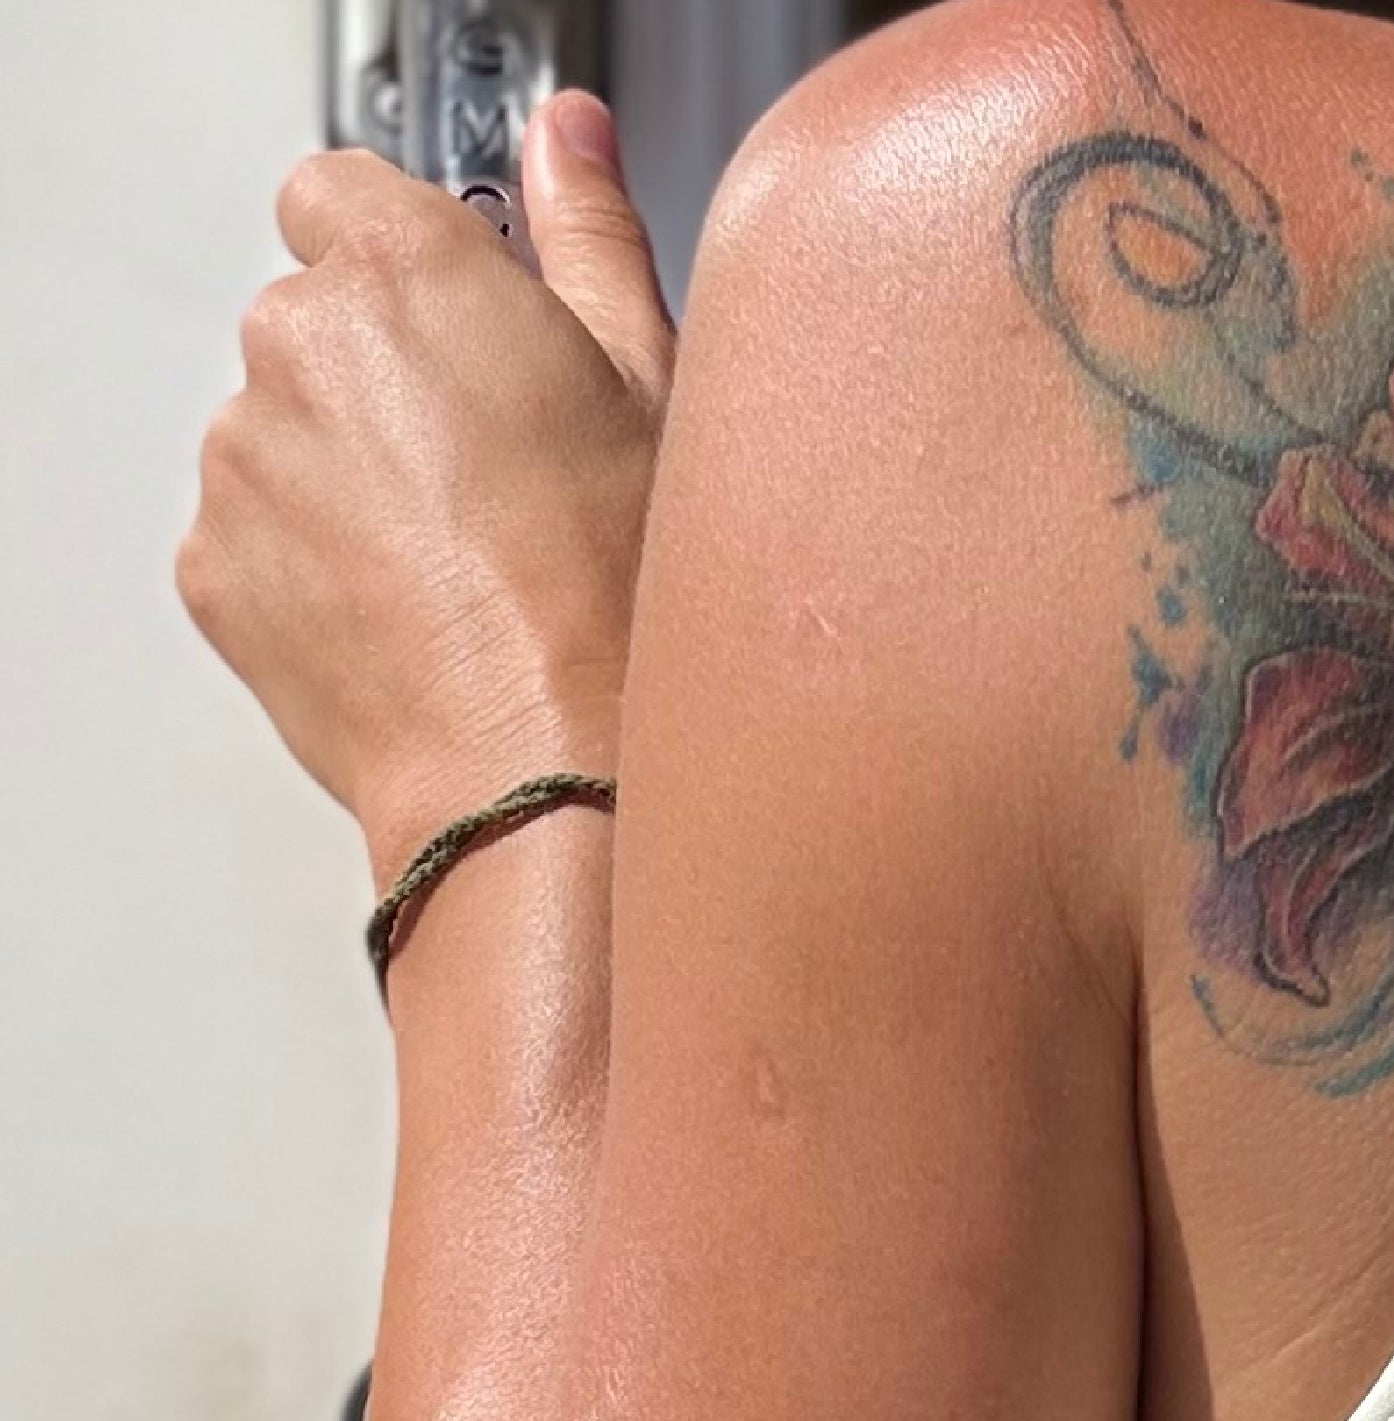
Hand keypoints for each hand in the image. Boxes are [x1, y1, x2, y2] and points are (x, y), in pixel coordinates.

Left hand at [179, 96, 675, 884]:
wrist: (545, 779)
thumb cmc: (613, 602)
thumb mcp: (654, 391)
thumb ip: (592, 236)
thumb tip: (567, 146)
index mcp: (405, 264)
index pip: (344, 191)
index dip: (411, 264)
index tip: (468, 331)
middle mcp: (300, 342)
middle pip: (315, 320)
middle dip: (386, 381)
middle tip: (495, 474)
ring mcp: (245, 459)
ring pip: (282, 435)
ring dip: (347, 478)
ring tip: (460, 565)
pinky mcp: (217, 567)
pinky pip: (255, 541)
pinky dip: (314, 570)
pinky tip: (415, 617)